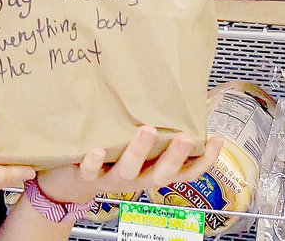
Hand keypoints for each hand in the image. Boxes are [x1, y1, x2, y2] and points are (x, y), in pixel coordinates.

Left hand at [35, 126, 223, 203]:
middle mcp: (135, 178)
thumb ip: (149, 134)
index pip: (185, 173)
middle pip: (161, 175)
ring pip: (129, 171)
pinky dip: (94, 161)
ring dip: (138, 152)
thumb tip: (169, 102)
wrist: (68, 183)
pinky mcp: (86, 176)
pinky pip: (91, 171)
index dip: (203, 161)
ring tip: (147, 130)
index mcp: (150, 171)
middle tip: (185, 137)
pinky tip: (97, 150)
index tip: (217, 140)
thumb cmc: (105, 159)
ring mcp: (111, 179)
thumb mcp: (131, 148)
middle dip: (175, 157)